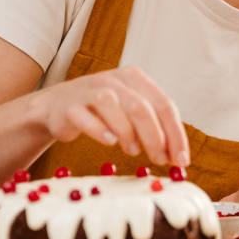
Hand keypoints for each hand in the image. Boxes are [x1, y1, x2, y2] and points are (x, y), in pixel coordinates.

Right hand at [33, 66, 188, 166]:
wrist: (57, 107)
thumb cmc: (102, 113)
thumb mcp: (131, 114)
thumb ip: (154, 129)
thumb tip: (177, 158)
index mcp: (135, 78)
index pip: (164, 105)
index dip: (175, 134)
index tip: (181, 160)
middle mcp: (114, 79)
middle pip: (141, 107)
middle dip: (155, 137)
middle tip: (159, 160)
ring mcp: (90, 90)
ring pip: (114, 106)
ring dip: (128, 133)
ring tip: (132, 151)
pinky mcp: (70, 105)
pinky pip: (86, 117)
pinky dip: (100, 130)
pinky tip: (109, 142)